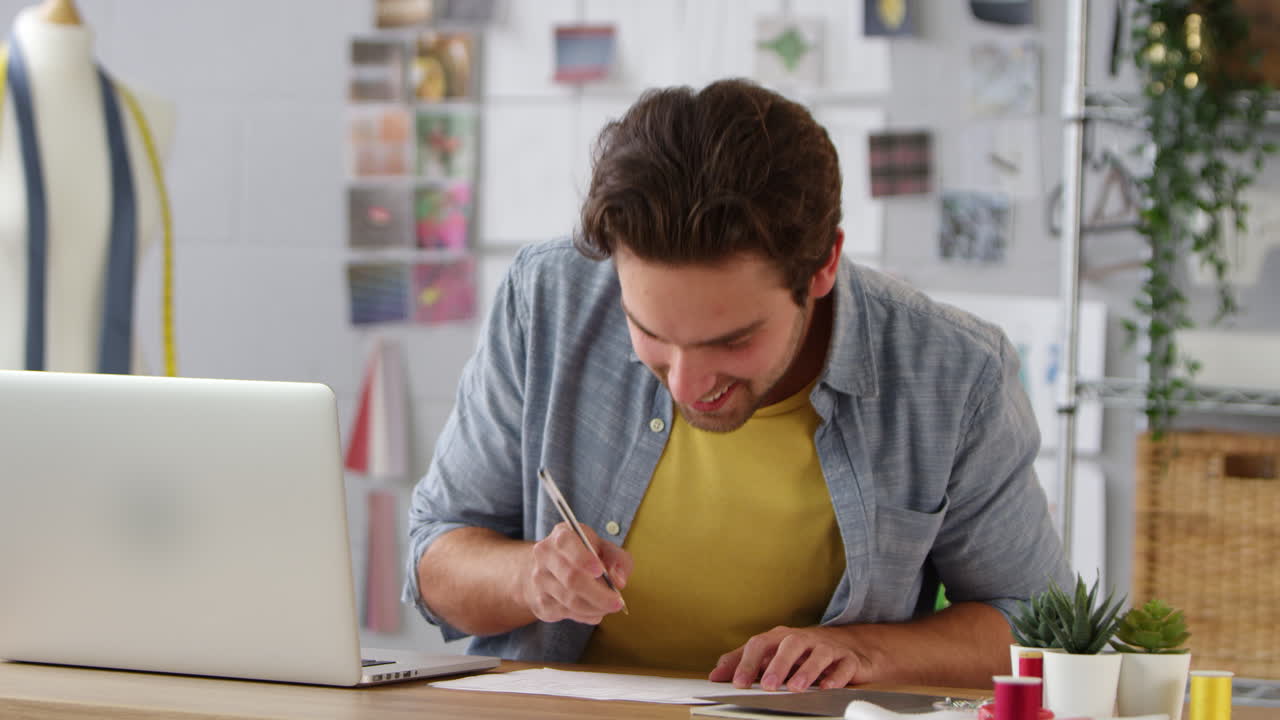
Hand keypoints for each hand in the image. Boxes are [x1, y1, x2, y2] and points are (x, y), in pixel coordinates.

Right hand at [521, 522, 631, 624]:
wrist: (549, 568)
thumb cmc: (584, 555)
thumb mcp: (604, 548)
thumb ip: (617, 559)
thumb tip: (619, 581)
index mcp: (561, 535)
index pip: (567, 544)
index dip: (583, 559)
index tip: (601, 570)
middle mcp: (545, 556)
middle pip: (571, 578)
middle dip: (599, 594)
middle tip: (617, 602)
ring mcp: (540, 580)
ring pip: (570, 601)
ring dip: (596, 608)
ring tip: (609, 607)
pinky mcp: (541, 602)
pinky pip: (568, 614)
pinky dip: (587, 616)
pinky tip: (595, 611)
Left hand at [709, 626, 865, 691]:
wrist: (847, 646)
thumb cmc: (802, 652)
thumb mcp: (770, 654)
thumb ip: (742, 662)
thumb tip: (715, 674)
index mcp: (780, 637)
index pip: (759, 644)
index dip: (747, 662)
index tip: (737, 682)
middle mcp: (803, 639)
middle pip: (789, 645)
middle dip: (777, 665)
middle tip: (767, 685)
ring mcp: (827, 647)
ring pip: (817, 654)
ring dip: (806, 671)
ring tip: (795, 687)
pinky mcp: (847, 659)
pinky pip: (843, 666)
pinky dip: (835, 677)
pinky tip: (827, 687)